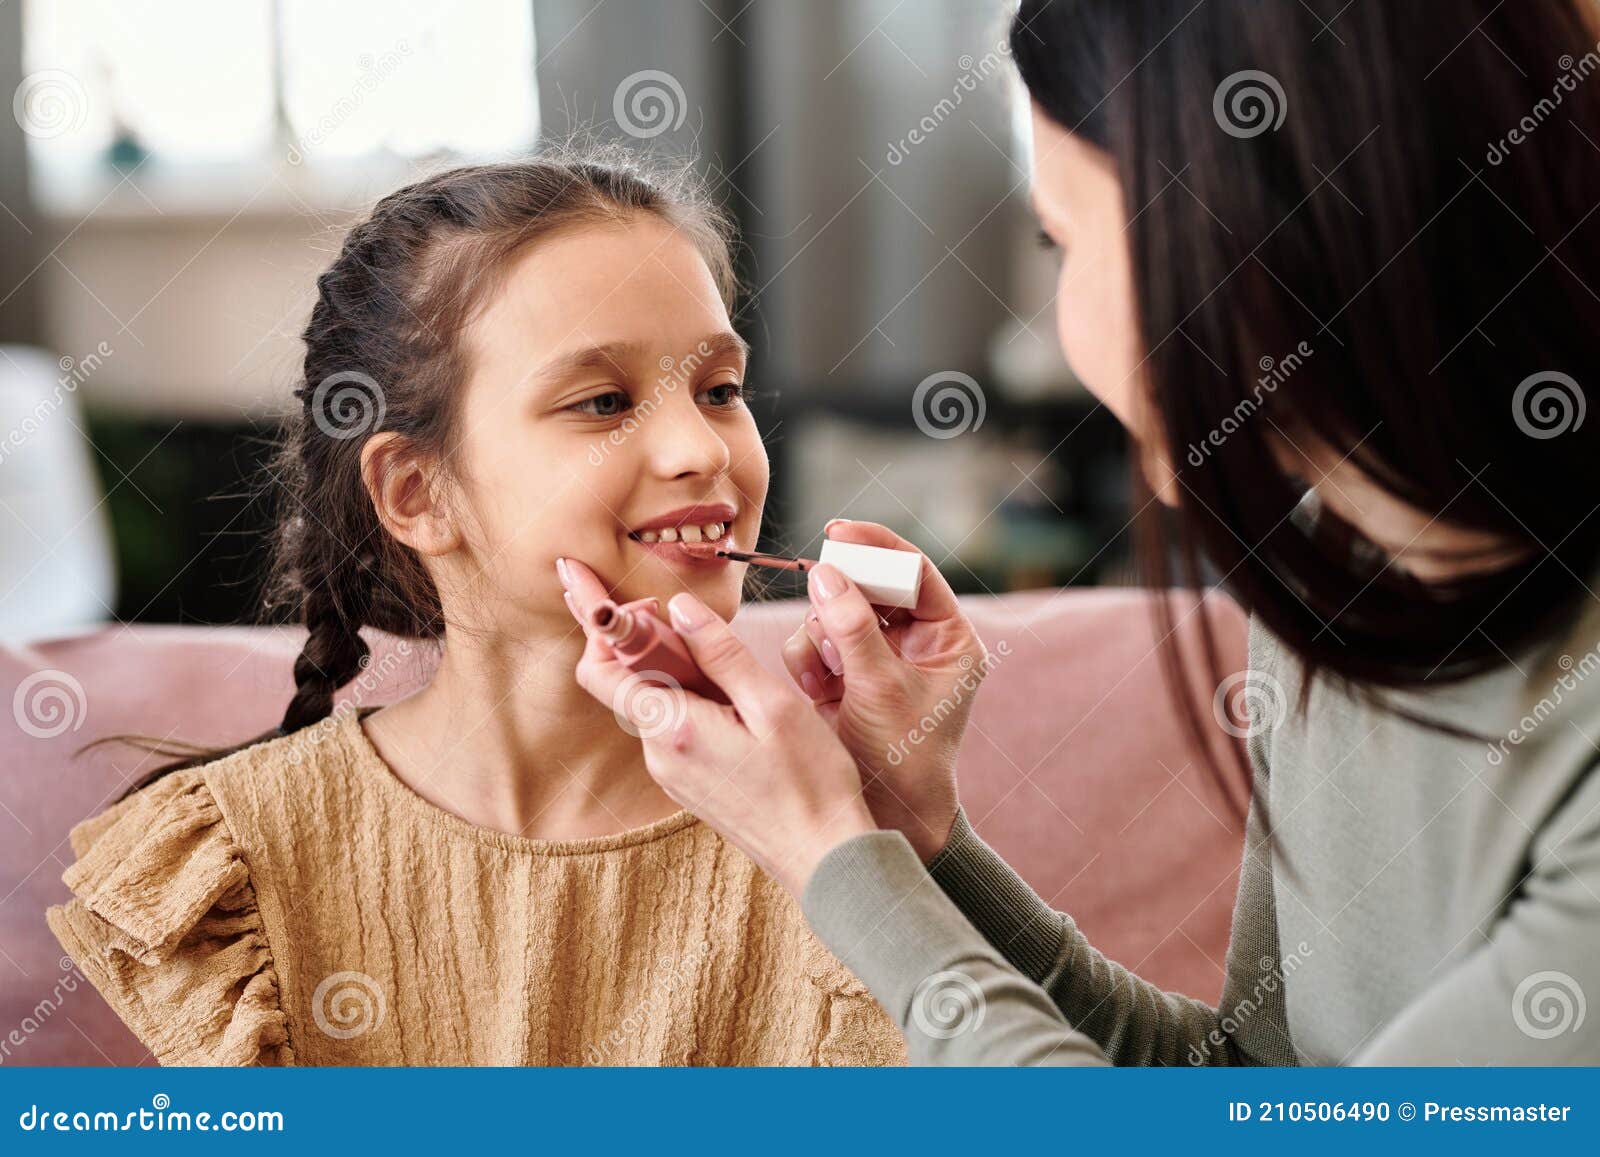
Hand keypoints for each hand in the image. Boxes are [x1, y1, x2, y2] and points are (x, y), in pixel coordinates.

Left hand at [557, 557, 877, 896]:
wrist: (823, 857)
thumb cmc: (809, 783)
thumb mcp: (771, 704)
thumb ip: (720, 652)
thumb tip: (679, 608)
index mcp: (672, 729)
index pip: (600, 669)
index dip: (610, 627)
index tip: (647, 604)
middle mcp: (658, 754)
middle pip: (627, 682)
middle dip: (656, 646)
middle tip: (706, 632)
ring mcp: (671, 774)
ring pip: (654, 704)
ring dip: (681, 676)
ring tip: (736, 675)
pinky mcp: (688, 784)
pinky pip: (674, 729)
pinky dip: (693, 704)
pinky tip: (739, 707)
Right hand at [783, 520, 990, 861]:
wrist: (883, 815)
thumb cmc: (903, 757)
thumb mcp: (883, 687)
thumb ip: (855, 628)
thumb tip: (826, 572)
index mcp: (948, 639)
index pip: (915, 572)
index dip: (878, 548)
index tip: (839, 532)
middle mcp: (914, 642)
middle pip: (869, 585)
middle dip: (840, 596)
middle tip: (818, 590)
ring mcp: (874, 658)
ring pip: (833, 611)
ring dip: (822, 636)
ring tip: (829, 677)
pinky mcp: (841, 676)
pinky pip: (812, 642)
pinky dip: (807, 659)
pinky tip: (818, 690)